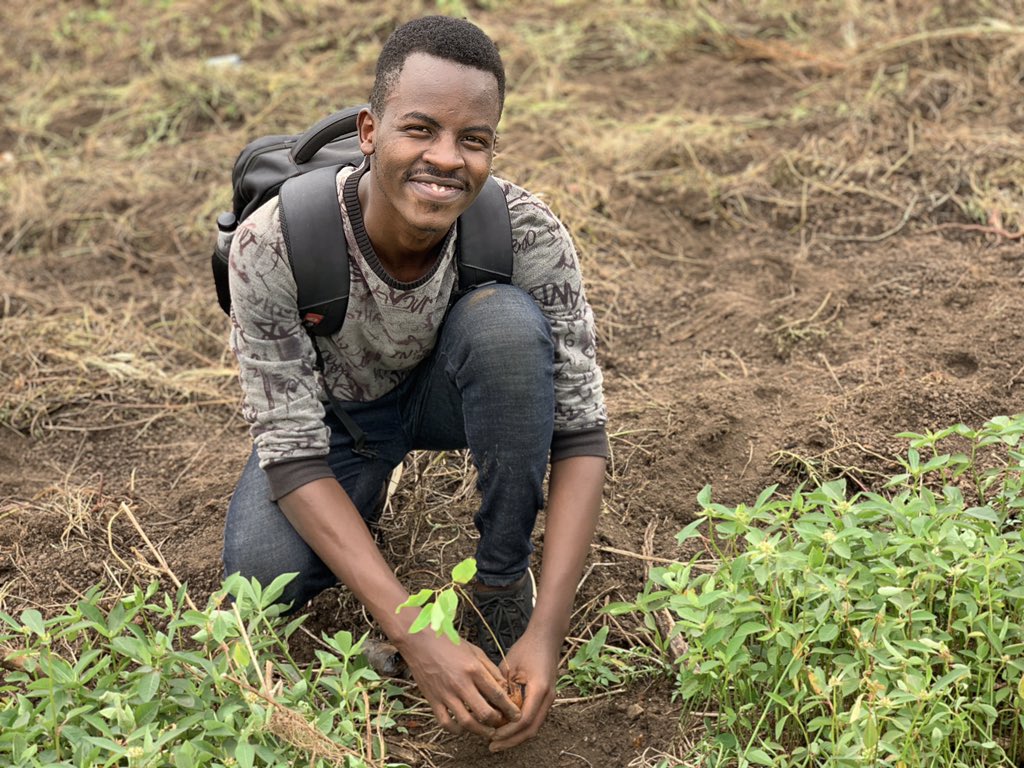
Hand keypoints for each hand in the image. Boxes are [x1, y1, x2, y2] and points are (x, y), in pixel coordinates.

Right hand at [395, 630, 521, 739]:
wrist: (420, 640)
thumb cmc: (449, 643)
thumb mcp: (475, 650)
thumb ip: (490, 669)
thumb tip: (503, 687)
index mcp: (474, 669)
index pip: (497, 694)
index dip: (510, 708)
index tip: (517, 715)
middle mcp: (461, 683)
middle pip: (484, 712)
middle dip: (497, 722)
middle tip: (502, 723)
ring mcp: (446, 693)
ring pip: (466, 722)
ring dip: (480, 731)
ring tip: (487, 732)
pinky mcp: (432, 699)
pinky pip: (445, 723)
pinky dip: (456, 730)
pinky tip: (463, 728)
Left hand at [488, 627, 558, 751]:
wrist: (546, 637)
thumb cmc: (527, 647)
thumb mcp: (510, 666)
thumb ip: (502, 688)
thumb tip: (490, 709)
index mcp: (539, 689)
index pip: (524, 719)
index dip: (508, 731)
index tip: (491, 735)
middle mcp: (548, 697)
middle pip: (531, 729)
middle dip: (512, 740)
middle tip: (493, 746)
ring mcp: (549, 699)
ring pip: (534, 726)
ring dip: (517, 735)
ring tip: (498, 741)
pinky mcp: (546, 698)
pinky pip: (535, 718)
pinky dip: (521, 726)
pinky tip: (506, 727)